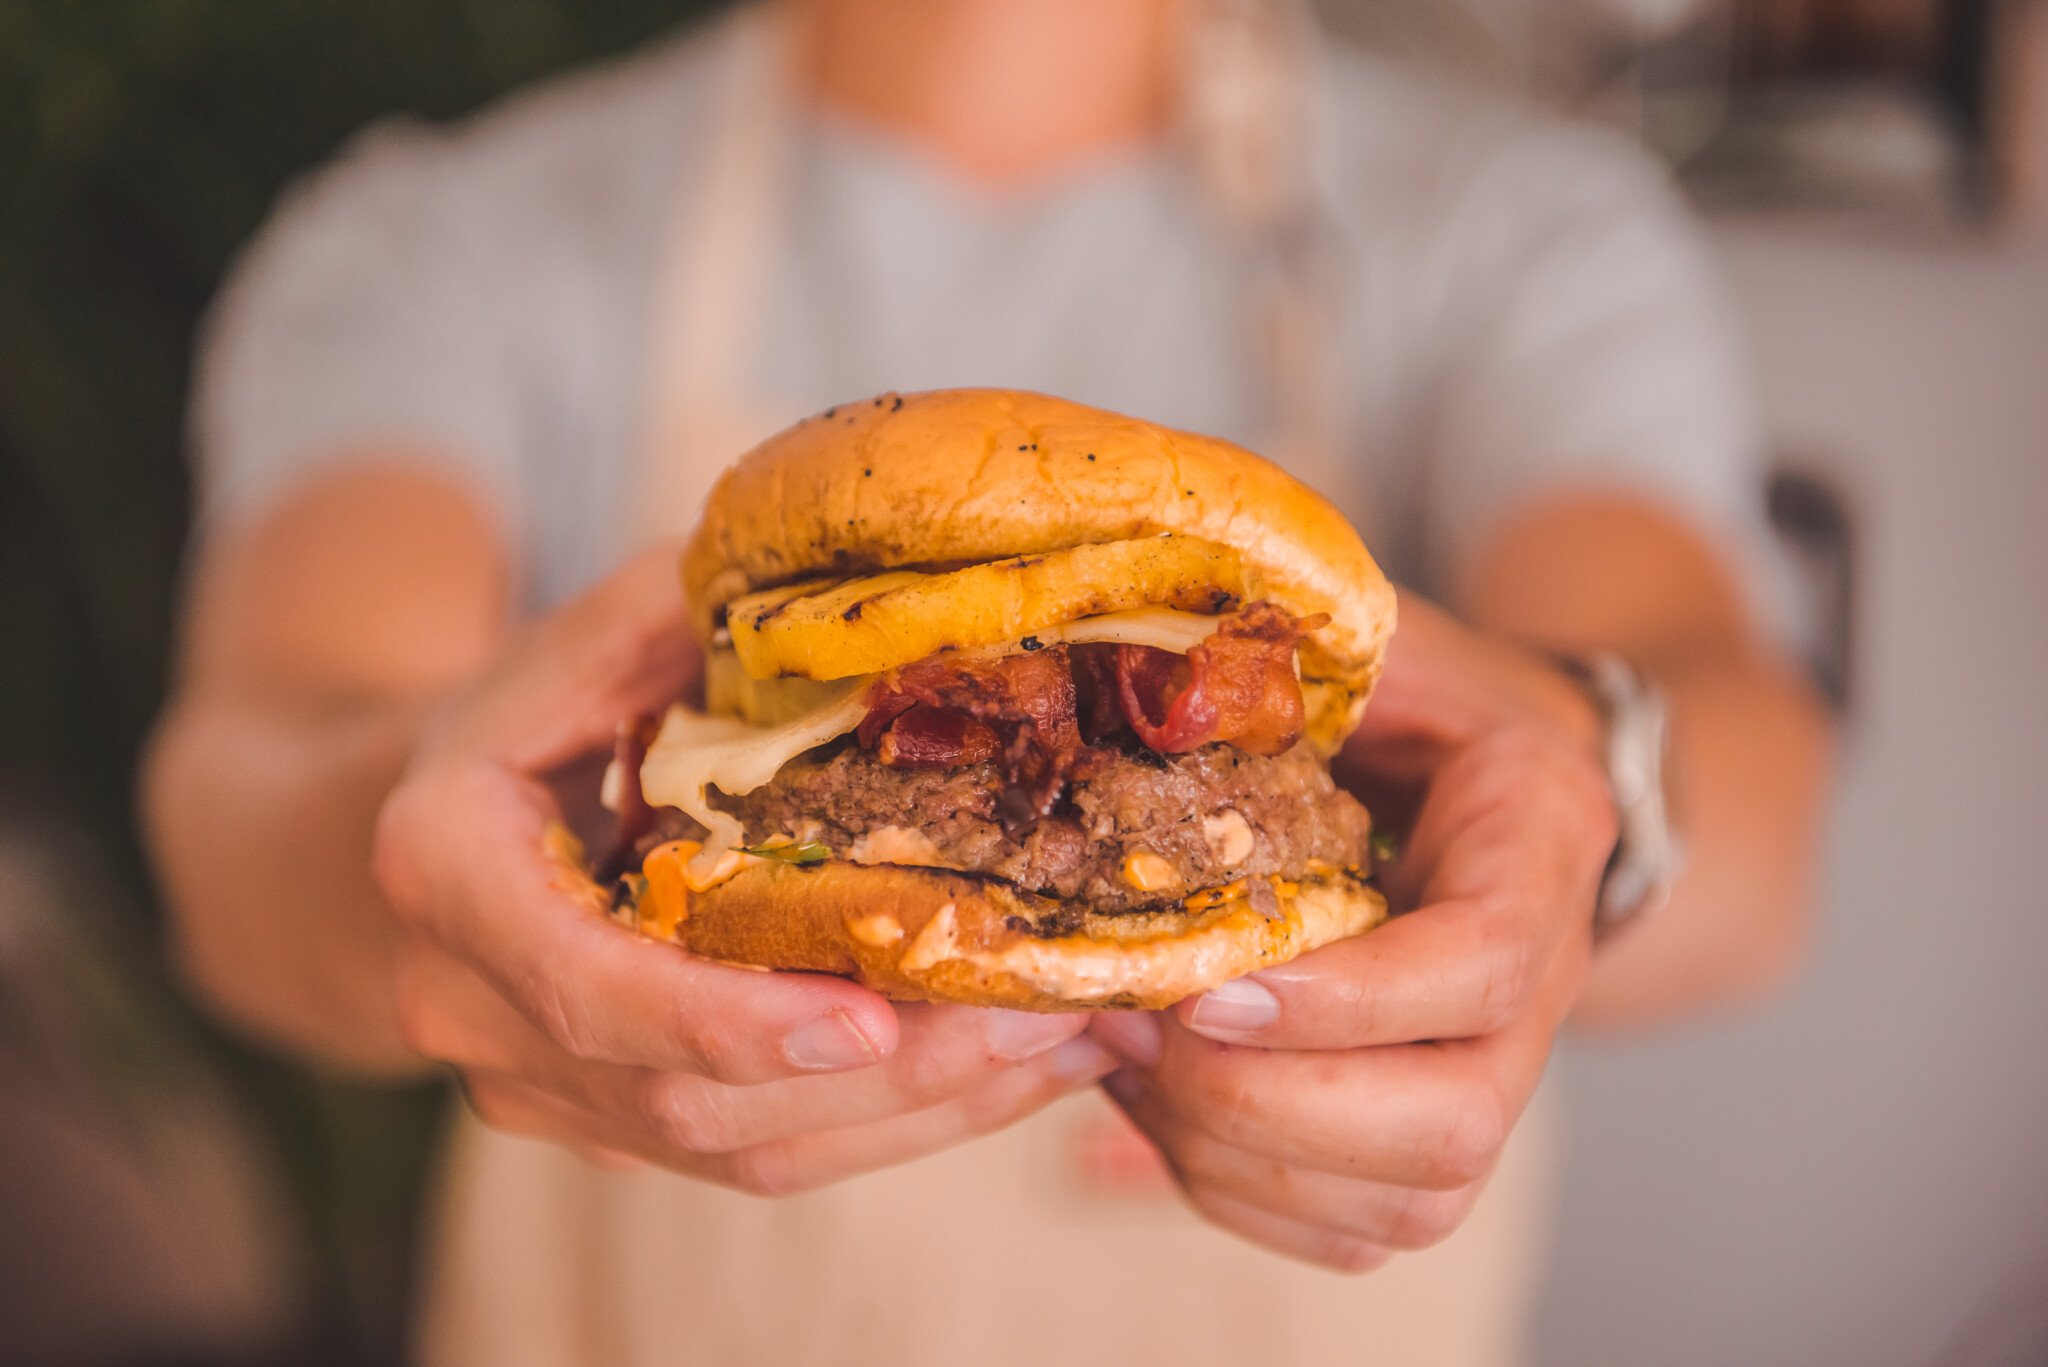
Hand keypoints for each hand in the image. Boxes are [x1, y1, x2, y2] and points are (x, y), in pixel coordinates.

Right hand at [374, 549, 1115, 1192]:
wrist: (431, 805)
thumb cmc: (539, 693)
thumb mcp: (612, 622)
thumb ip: (723, 617)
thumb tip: (913, 602)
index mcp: (448, 868)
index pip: (587, 983)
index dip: (726, 1020)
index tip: (867, 1023)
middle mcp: (475, 1006)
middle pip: (687, 1098)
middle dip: (885, 1077)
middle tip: (1049, 1022)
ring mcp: (541, 1085)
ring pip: (740, 1151)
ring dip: (920, 1114)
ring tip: (1072, 1047)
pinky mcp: (612, 1126)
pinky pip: (761, 1153)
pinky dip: (895, 1120)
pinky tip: (1010, 1066)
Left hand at [1089, 596, 1614, 1269]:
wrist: (1499, 763)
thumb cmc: (1420, 691)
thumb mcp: (1374, 640)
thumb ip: (1291, 654)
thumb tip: (1150, 675)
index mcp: (1538, 842)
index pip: (1481, 966)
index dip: (1347, 1002)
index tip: (1210, 991)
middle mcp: (1545, 983)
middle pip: (1453, 1121)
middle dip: (1269, 1104)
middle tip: (1133, 1033)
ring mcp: (1497, 1070)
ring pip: (1406, 1200)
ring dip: (1235, 1155)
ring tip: (1124, 1060)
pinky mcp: (1435, 1131)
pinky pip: (1355, 1228)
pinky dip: (1237, 1189)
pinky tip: (1154, 1106)